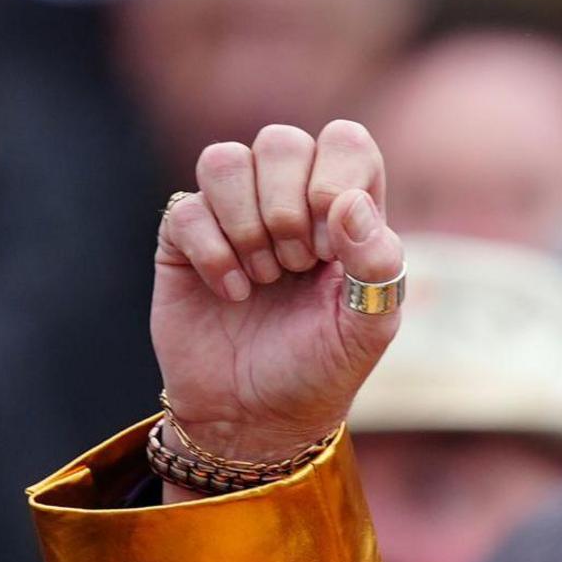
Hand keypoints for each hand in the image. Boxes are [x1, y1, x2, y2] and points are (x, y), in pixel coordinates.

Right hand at [151, 121, 405, 466]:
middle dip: (288, 209)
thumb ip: (378, 264)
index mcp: (344, 211)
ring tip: (263, 278)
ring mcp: (232, 216)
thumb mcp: (369, 329)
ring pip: (224, 160)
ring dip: (247, 225)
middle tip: (295, 267)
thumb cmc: (320, 371)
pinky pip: (187, 207)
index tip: (332, 247)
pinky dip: (213, 254)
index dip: (336, 181)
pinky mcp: (184, 239)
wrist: (255, 420)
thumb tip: (349, 203)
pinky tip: (232, 293)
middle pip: (281, 141)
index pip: (345, 141)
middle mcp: (287, 202)